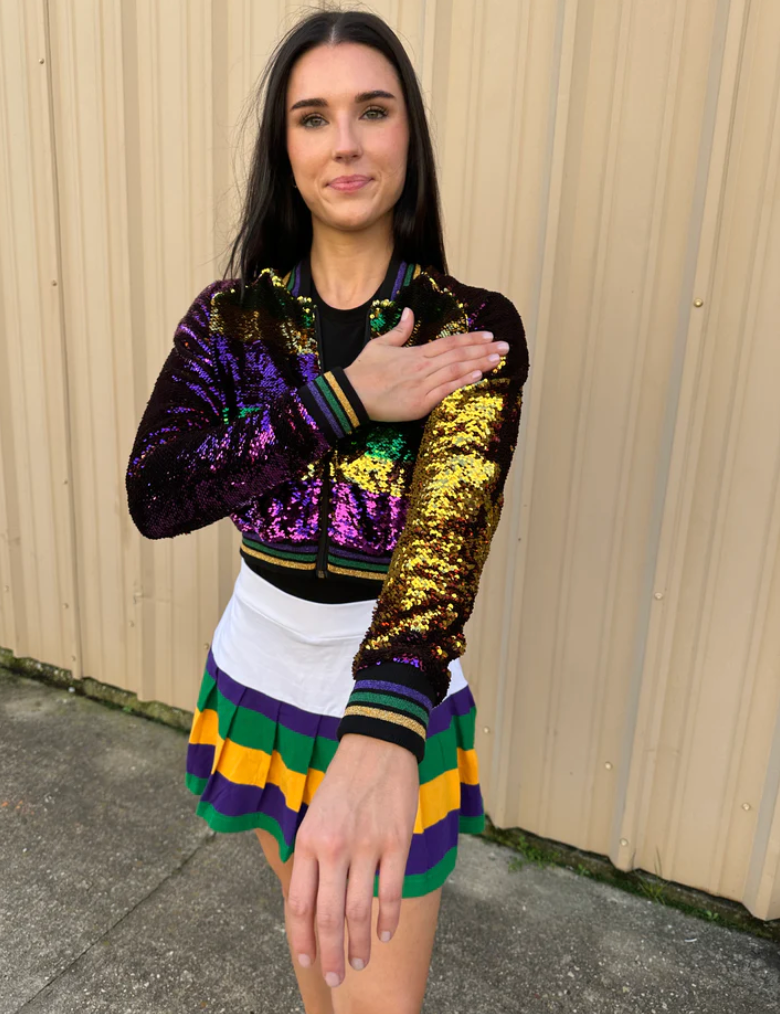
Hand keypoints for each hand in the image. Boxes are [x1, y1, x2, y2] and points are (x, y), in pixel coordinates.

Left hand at [286, 733, 418, 987]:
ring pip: (360, 911)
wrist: (377, 744)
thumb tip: (310, 902)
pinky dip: (388, 920)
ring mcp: (367, 845)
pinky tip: (384, 935)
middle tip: (336, 976)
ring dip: (359, 945)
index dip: (302, 939)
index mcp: (308, 841)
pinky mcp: (397, 841)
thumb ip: (311, 856)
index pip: (300, 904)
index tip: (307, 960)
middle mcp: (334, 847)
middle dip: (330, 954)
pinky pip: (391, 892)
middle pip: (329, 917)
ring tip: (359, 962)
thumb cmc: (344, 782)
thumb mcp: (315, 815)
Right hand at [344, 307, 508, 421]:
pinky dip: (463, 382)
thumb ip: (399, 330)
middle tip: (505, 346)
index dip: (471, 339)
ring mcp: (422, 385)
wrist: (351, 395)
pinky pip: (446, 390)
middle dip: (484, 350)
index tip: (488, 336)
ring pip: (456, 370)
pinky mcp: (420, 403)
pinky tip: (479, 376)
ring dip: (480, 364)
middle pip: (459, 355)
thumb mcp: (380, 344)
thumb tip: (408, 311)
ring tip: (499, 359)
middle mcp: (422, 367)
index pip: (449, 343)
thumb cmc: (364, 371)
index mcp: (415, 353)